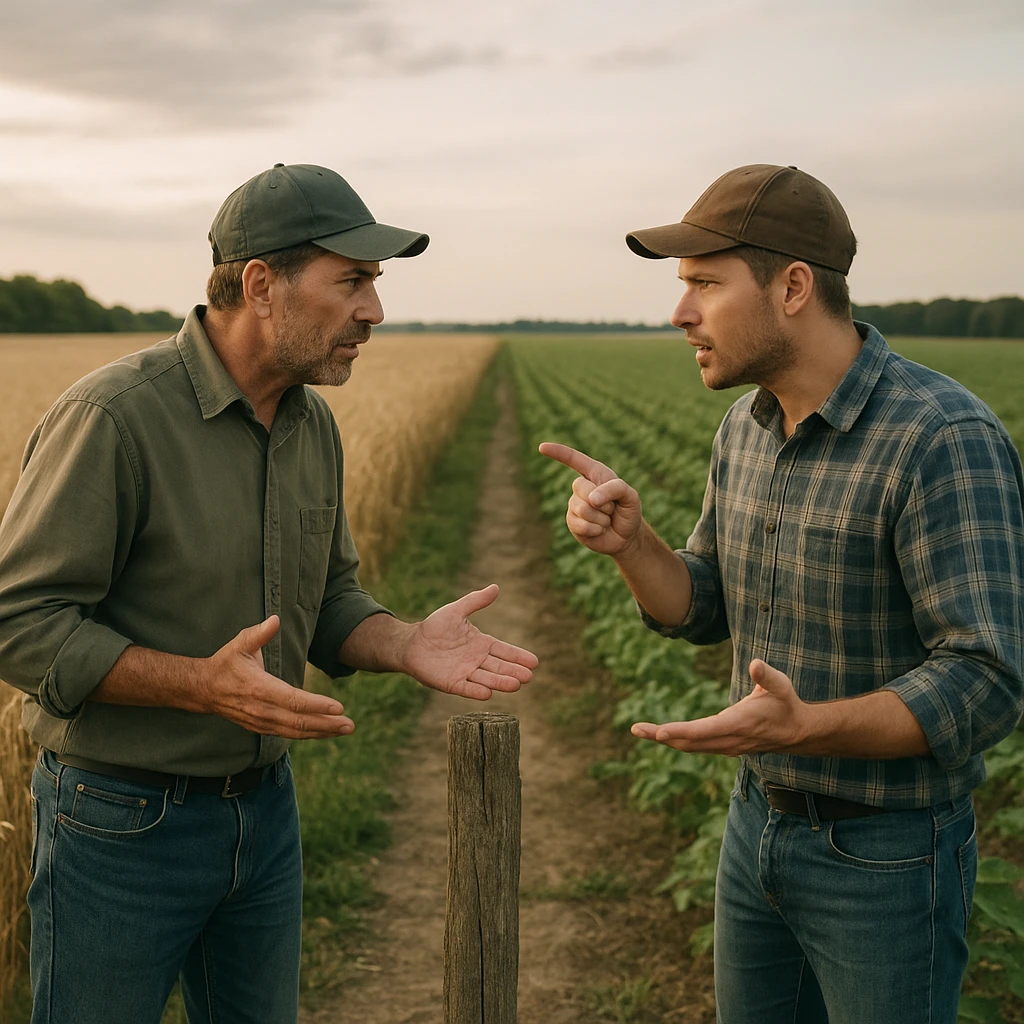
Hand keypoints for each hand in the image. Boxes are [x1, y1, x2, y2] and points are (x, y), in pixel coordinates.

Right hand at [203, 616, 354, 738]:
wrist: (202, 690)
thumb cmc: (225, 663)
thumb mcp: (239, 644)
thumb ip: (259, 633)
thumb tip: (275, 619)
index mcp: (259, 689)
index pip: (293, 701)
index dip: (317, 706)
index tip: (338, 707)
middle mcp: (261, 710)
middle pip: (299, 721)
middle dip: (327, 724)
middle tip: (350, 724)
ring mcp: (261, 722)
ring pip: (295, 731)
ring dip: (322, 731)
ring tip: (344, 729)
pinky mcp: (261, 727)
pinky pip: (288, 734)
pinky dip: (308, 734)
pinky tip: (325, 731)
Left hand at [401, 584, 538, 699]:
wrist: (412, 643)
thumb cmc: (435, 627)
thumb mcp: (456, 610)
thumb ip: (475, 601)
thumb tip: (496, 587)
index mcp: (481, 644)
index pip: (504, 651)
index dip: (518, 656)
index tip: (534, 662)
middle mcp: (477, 660)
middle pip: (499, 667)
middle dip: (514, 671)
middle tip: (529, 677)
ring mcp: (465, 673)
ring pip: (487, 679)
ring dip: (501, 682)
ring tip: (515, 684)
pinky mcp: (451, 683)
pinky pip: (466, 688)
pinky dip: (476, 691)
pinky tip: (488, 693)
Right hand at [538, 443, 642, 555]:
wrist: (626, 536)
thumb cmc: (628, 511)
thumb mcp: (630, 495)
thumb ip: (614, 489)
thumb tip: (591, 499)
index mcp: (595, 473)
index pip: (574, 459)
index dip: (558, 452)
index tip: (542, 447)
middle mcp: (582, 487)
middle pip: (580, 486)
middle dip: (602, 500)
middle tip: (613, 508)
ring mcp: (574, 505)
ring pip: (582, 508)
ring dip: (602, 518)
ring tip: (607, 520)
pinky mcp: (572, 522)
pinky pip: (581, 525)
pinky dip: (596, 529)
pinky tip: (600, 530)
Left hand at [630, 660, 809, 754]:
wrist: (798, 731)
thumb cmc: (786, 703)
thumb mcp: (780, 685)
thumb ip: (766, 675)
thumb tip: (755, 663)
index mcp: (738, 724)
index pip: (703, 731)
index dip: (680, 731)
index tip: (659, 731)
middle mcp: (729, 739)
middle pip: (689, 742)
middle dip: (661, 736)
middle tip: (636, 729)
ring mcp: (726, 746)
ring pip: (690, 746)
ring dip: (665, 739)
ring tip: (641, 731)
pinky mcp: (725, 746)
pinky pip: (696, 746)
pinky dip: (678, 741)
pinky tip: (663, 735)